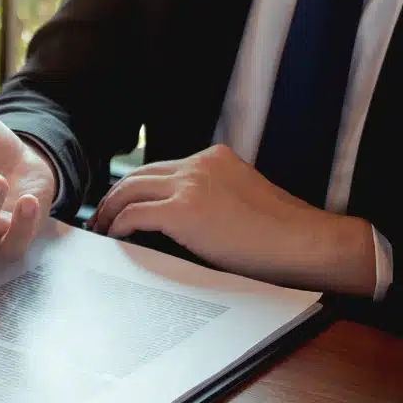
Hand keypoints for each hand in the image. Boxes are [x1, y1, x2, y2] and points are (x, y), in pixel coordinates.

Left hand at [87, 144, 376, 295]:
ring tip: (101, 231)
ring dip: (110, 212)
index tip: (121, 206)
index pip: (160, 169)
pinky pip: (136, 215)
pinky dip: (120, 226)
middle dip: (114, 198)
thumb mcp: (240, 202)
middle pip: (137, 176)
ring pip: (130, 191)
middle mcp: (199, 164)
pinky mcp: (185, 210)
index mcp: (213, 159)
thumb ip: (209, 200)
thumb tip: (181, 222)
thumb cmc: (278, 235)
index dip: (135, 189)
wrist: (302, 242)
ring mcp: (191, 184)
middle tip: (100, 219)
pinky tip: (114, 239)